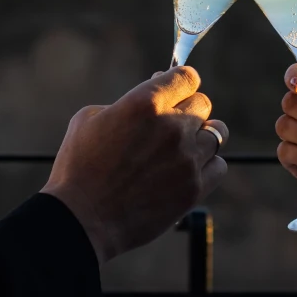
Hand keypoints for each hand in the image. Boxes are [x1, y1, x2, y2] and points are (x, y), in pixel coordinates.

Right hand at [43, 66, 228, 262]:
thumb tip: (150, 100)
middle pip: (203, 104)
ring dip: (200, 137)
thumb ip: (125, 104)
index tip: (176, 90)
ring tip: (182, 147)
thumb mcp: (89, 119)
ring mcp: (187, 158)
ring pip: (216, 134)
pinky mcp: (194, 188)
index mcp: (145, 103)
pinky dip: (207, 165)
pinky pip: (218, 165)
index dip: (181, 82)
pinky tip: (189, 169)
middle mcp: (172, 126)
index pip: (186, 77)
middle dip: (187, 110)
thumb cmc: (78, 168)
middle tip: (172, 123)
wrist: (82, 219)